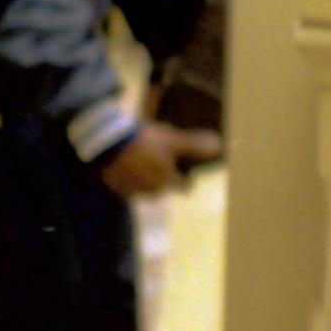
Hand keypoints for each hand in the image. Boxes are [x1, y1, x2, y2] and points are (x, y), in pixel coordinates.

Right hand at [99, 121, 221, 197]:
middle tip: (158, 158)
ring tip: (141, 160)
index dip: (184, 178)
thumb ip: (195, 145)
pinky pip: (128, 187)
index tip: (182, 170)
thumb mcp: (173, 139)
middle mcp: (152, 191)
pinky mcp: (117, 188)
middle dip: (163, 176)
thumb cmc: (146, 141)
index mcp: (168, 181)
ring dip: (145, 178)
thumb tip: (219, 146)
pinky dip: (129, 179)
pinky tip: (127, 165)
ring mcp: (133, 191)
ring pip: (145, 188)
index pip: (184, 187)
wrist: (110, 142)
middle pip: (164, 187)